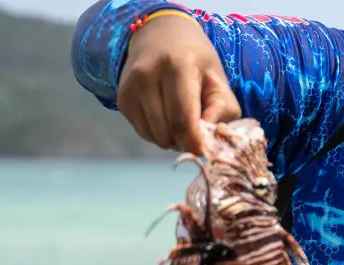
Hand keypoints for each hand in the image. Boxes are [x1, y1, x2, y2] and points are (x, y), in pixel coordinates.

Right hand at [117, 15, 240, 153]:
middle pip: (167, 132)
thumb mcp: (219, 81)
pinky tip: (165, 116)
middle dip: (185, 143)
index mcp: (177, 67)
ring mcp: (130, 88)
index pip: (182, 120)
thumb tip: (210, 140)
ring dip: (171, 140)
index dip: (194, 143)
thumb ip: (222, 111)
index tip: (204, 150)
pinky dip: (158, 133)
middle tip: (196, 133)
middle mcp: (147, 76)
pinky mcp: (121, 99)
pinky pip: (143, 132)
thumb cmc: (197, 62)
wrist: (161, 35)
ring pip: (154, 136)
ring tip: (181, 122)